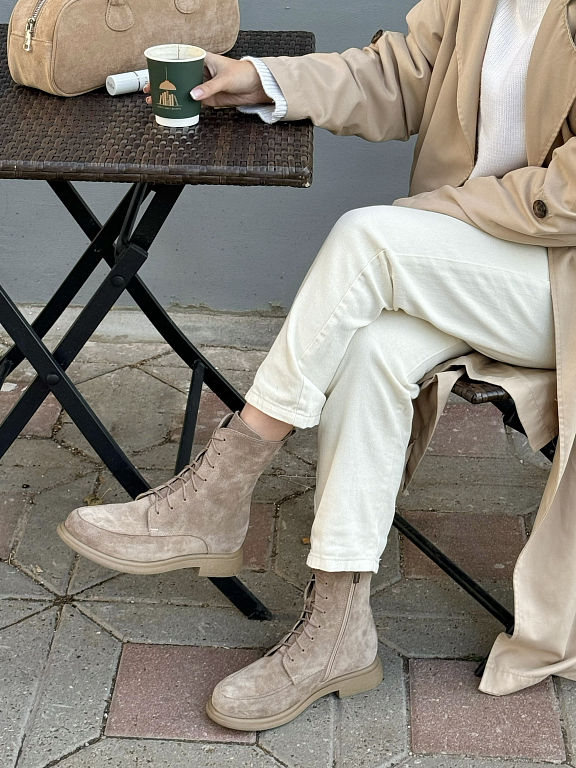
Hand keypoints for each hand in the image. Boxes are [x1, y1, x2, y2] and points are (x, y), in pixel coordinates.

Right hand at [144, 53, 272, 106]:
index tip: (154, 71)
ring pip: (182, 90)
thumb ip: (209, 88)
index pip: (180, 59)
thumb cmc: (243, 74)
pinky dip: (182, 105)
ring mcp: (202, 86)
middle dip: (163, 83)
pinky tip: (172, 108)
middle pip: (177, 76)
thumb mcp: (224, 79)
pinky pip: (192, 102)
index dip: (166, 65)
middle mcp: (200, 72)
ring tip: (155, 99)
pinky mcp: (207, 99)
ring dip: (170, 96)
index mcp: (202, 60)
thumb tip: (194, 95)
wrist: (256, 87)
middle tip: (150, 88)